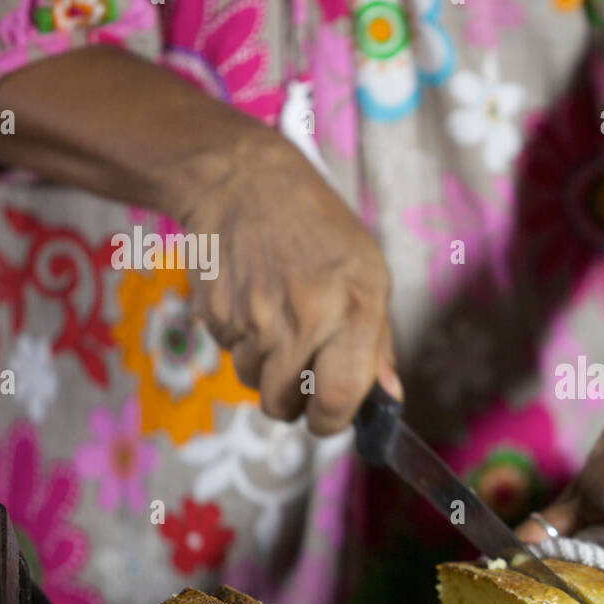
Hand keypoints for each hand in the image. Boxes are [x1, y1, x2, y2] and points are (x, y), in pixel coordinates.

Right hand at [164, 134, 399, 433]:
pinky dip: (243, 344)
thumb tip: (387, 398)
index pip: (340, 398)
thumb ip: (379, 342)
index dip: (332, 421)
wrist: (243, 182)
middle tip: (302, 376)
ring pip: (254, 384)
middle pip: (284, 404)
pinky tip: (254, 304)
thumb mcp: (369, 274)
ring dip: (266, 371)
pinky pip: (230, 354)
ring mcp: (253, 318)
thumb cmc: (320, 230)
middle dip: (294, 403)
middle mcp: (303, 318)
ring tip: (279, 325)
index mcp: (353, 309)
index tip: (329, 417)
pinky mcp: (215, 314)